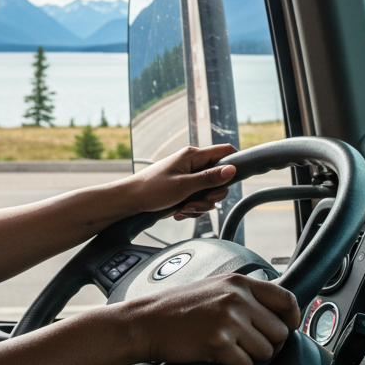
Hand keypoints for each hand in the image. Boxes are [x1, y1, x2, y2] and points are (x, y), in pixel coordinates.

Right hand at [115, 274, 301, 364]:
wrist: (145, 322)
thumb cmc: (176, 308)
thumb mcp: (215, 287)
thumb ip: (244, 294)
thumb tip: (276, 311)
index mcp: (239, 282)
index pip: (287, 299)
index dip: (294, 319)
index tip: (288, 330)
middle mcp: (237, 298)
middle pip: (280, 332)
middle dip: (269, 346)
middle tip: (250, 348)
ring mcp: (228, 320)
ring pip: (266, 352)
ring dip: (251, 359)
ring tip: (232, 352)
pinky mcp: (218, 343)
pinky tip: (222, 362)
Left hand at [122, 143, 237, 219]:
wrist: (130, 201)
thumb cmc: (152, 190)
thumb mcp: (184, 186)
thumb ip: (209, 179)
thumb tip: (232, 170)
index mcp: (193, 156)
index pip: (225, 151)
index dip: (234, 164)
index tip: (232, 182)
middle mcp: (192, 164)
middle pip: (219, 178)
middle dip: (211, 196)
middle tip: (197, 204)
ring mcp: (188, 177)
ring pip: (209, 193)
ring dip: (199, 206)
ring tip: (183, 210)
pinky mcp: (183, 190)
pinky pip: (198, 200)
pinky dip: (191, 209)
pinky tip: (178, 212)